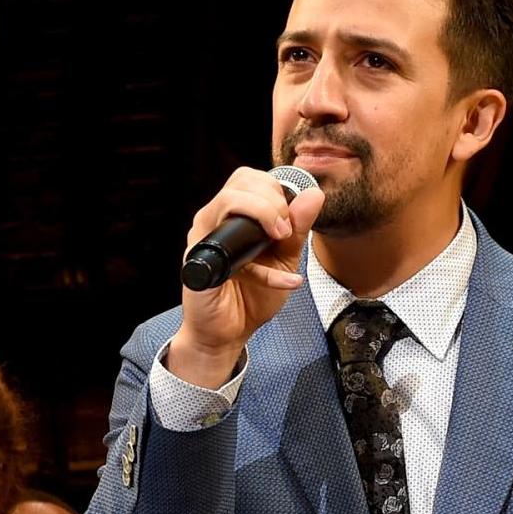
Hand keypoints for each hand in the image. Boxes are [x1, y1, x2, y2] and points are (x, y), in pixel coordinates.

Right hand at [168, 169, 324, 386]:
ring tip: (281, 240)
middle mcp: (213, 220)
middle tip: (285, 231)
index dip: (275, 189)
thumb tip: (314, 195)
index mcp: (231, 215)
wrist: (227, 334)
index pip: (250, 178)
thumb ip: (297, 229)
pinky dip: (263, 268)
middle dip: (272, 199)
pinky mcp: (198, 262)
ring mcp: (202, 238)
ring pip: (228, 200)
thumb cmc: (250, 296)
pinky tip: (285, 281)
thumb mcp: (284, 260)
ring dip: (264, 214)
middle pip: (240, 181)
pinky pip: (228, 249)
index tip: (291, 218)